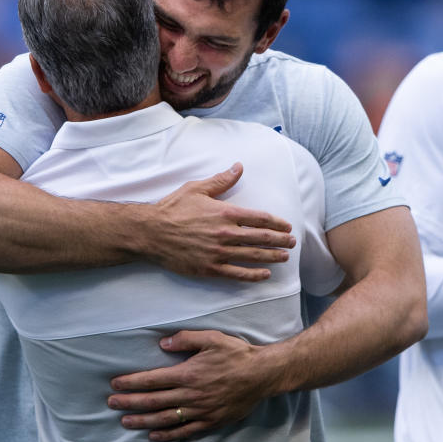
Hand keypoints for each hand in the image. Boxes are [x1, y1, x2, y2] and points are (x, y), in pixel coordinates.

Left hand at [107, 330, 277, 440]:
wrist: (263, 375)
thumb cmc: (236, 354)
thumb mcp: (211, 338)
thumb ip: (185, 339)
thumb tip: (162, 343)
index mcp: (188, 373)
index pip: (152, 380)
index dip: (131, 383)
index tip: (115, 384)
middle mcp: (191, 395)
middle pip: (153, 401)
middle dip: (129, 403)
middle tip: (111, 404)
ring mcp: (201, 411)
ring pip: (165, 419)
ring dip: (143, 421)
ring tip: (125, 422)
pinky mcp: (211, 422)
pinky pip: (185, 431)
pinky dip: (167, 435)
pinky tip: (153, 435)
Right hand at [145, 163, 295, 281]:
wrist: (150, 232)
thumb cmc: (172, 208)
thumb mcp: (197, 188)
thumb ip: (221, 180)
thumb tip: (239, 166)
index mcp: (225, 212)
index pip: (260, 218)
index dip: (277, 222)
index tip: (287, 226)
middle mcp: (225, 233)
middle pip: (261, 238)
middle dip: (280, 240)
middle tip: (292, 242)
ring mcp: (218, 253)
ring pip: (253, 256)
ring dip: (272, 256)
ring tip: (284, 257)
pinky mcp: (209, 268)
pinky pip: (237, 274)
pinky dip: (254, 275)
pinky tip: (265, 274)